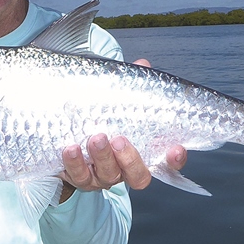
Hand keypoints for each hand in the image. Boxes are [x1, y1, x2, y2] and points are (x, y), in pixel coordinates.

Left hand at [58, 58, 186, 201]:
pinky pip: (79, 175)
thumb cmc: (102, 118)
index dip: (174, 160)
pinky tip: (70, 148)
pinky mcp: (79, 178)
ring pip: (108, 176)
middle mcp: (125, 170)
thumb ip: (131, 87)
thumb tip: (142, 65)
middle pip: (138, 176)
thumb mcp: (117, 101)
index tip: (176, 149)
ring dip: (103, 157)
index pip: (166, 163)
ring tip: (96, 137)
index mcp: (141, 153)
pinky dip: (75, 163)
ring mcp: (102, 176)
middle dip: (130, 159)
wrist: (68, 135)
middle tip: (119, 139)